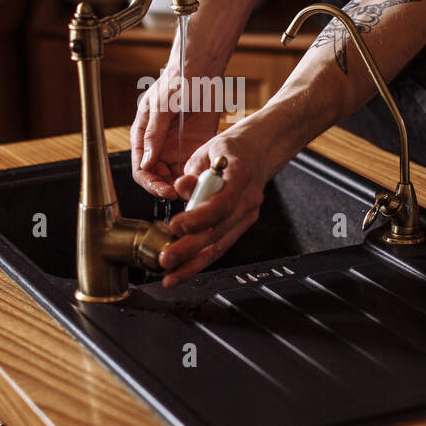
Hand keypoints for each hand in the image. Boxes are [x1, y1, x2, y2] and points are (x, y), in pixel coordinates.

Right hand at [130, 67, 219, 198]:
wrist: (204, 68)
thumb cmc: (177, 80)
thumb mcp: (162, 106)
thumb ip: (153, 134)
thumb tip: (146, 162)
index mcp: (143, 136)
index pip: (141, 169)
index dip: (151, 183)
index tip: (165, 191)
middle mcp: (158, 145)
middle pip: (157, 177)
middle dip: (167, 188)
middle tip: (182, 193)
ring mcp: (176, 146)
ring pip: (175, 176)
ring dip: (183, 184)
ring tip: (194, 187)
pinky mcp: (194, 145)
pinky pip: (193, 167)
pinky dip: (196, 175)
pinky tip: (204, 178)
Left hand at [157, 120, 280, 287]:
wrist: (260, 152)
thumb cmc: (233, 148)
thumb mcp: (209, 149)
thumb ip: (194, 171)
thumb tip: (181, 188)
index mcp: (241, 175)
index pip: (222, 203)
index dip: (198, 218)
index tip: (175, 227)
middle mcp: (248, 200)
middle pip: (218, 231)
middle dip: (189, 250)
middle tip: (165, 260)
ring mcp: (247, 215)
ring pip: (220, 245)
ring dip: (194, 264)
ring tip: (171, 277)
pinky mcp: (241, 225)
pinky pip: (221, 245)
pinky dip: (201, 259)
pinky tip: (183, 270)